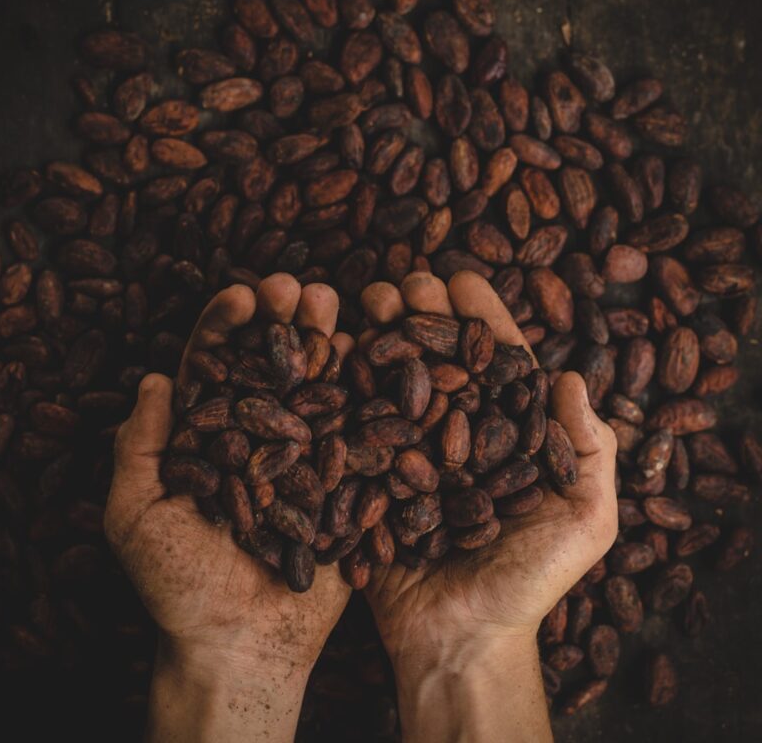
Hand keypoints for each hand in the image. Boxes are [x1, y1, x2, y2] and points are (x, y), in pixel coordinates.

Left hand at [105, 274, 352, 742]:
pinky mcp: (343, 479)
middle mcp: (258, 435)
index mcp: (208, 436)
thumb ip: (139, 449)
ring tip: (335, 305)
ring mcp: (305, 454)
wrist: (244, 644)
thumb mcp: (136, 517)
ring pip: (316, 384)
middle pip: (271, 363)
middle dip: (284, 320)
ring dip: (325, 341)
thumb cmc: (179, 588)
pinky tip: (372, 353)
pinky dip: (365, 389)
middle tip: (298, 289)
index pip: (215, 366)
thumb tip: (154, 379)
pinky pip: (356, 428)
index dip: (227, 326)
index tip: (243, 295)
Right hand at [360, 270, 618, 742]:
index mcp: (505, 434)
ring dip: (380, 336)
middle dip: (422, 314)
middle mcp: (456, 433)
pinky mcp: (371, 477)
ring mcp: (410, 453)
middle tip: (404, 284)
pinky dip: (343, 384)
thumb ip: (589, 450)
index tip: (460, 279)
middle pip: (438, 359)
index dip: (480, 317)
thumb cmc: (530, 581)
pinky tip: (330, 347)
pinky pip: (355, 424)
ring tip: (364, 301)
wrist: (461, 639)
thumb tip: (574, 376)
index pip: (494, 361)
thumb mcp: (585, 520)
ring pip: (394, 380)